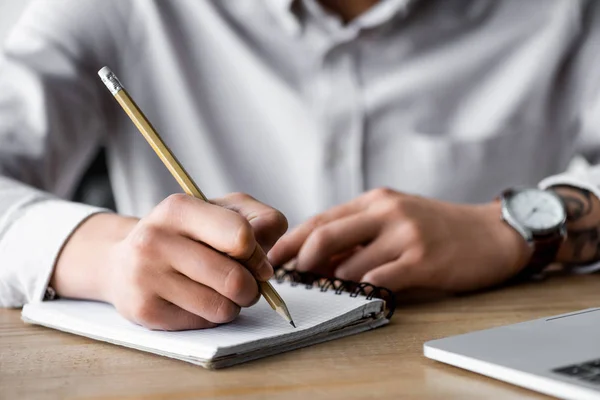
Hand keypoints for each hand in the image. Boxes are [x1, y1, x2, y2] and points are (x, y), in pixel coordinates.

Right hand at [51, 193, 287, 329]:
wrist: (122, 261)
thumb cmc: (185, 234)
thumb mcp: (223, 210)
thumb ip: (260, 220)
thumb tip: (267, 263)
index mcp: (178, 208)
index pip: (241, 236)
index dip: (257, 253)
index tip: (252, 256)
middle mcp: (155, 240)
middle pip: (235, 280)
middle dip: (252, 287)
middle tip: (245, 283)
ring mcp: (146, 277)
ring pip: (222, 307)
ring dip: (234, 304)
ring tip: (222, 291)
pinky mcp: (144, 311)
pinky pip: (203, 324)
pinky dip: (211, 316)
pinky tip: (197, 301)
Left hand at [269, 188, 530, 292]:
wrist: (493, 232)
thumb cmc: (439, 227)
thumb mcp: (396, 217)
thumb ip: (360, 231)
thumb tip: (319, 258)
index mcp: (374, 200)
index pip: (320, 219)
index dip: (291, 242)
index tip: (273, 260)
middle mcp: (386, 212)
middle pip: (324, 236)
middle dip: (300, 263)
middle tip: (292, 282)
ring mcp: (405, 234)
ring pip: (349, 263)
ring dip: (331, 284)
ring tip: (324, 294)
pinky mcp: (423, 259)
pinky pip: (380, 280)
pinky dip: (363, 292)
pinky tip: (358, 298)